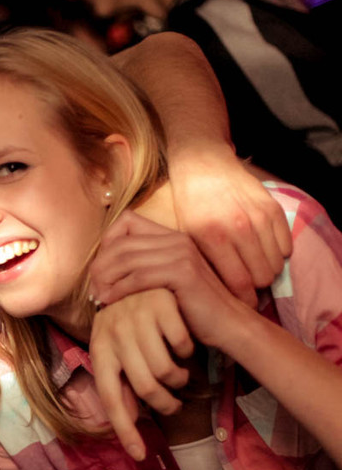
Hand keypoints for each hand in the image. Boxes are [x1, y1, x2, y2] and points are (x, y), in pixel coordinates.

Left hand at [90, 289, 192, 459]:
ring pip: (163, 370)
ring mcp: (135, 312)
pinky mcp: (161, 299)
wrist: (172, 282)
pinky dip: (188, 350)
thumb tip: (125, 423)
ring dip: (178, 377)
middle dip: (165, 403)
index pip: (110, 396)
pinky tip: (186, 343)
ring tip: (181, 371)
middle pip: (144, 388)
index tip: (138, 455)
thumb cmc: (157, 327)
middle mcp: (110, 328)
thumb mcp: (135, 352)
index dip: (125, 428)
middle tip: (175, 403)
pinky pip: (180, 346)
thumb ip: (128, 380)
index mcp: (100, 345)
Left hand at [91, 210, 251, 349]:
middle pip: (121, 242)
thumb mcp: (165, 280)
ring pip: (126, 259)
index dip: (106, 242)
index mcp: (172, 236)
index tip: (99, 269)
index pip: (127, 221)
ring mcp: (181, 254)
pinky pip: (138, 277)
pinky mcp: (183, 273)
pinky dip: (118, 290)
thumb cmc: (192, 308)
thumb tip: (102, 266)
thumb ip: (143, 266)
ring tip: (97, 297)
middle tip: (92, 289)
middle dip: (100, 266)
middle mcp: (177, 240)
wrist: (229, 325)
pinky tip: (109, 302)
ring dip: (105, 279)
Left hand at [167, 152, 290, 305]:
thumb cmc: (187, 204)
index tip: (240, 304)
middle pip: (262, 278)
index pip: (240, 285)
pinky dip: (276, 253)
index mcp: (211, 237)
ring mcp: (259, 217)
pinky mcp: (273, 208)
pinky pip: (286, 247)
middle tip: (243, 284)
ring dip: (265, 270)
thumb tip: (213, 297)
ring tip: (249, 267)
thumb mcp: (183, 235)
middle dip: (254, 286)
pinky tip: (259, 250)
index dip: (243, 301)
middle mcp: (238, 228)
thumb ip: (200, 264)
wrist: (202, 164)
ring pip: (276, 264)